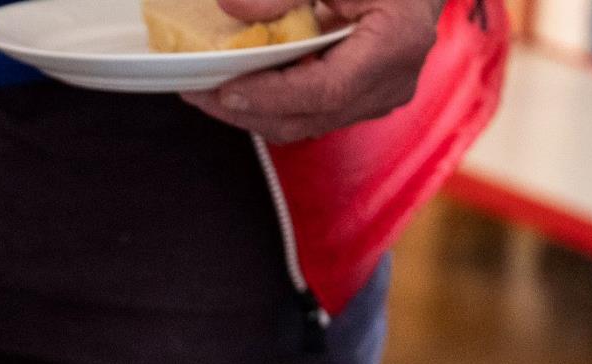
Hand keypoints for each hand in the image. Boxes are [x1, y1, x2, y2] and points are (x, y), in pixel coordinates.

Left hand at [182, 0, 443, 142]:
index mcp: (396, 45)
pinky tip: (236, 87)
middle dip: (245, 110)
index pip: (325, 90)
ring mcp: (378, 99)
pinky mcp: (362, 101)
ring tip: (205, 91)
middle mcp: (390, 84)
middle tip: (195, 91)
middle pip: (306, 117)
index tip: (223, 90)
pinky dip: (270, 105)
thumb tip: (230, 6)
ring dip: (251, 112)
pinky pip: (308, 115)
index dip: (270, 95)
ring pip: (303, 123)